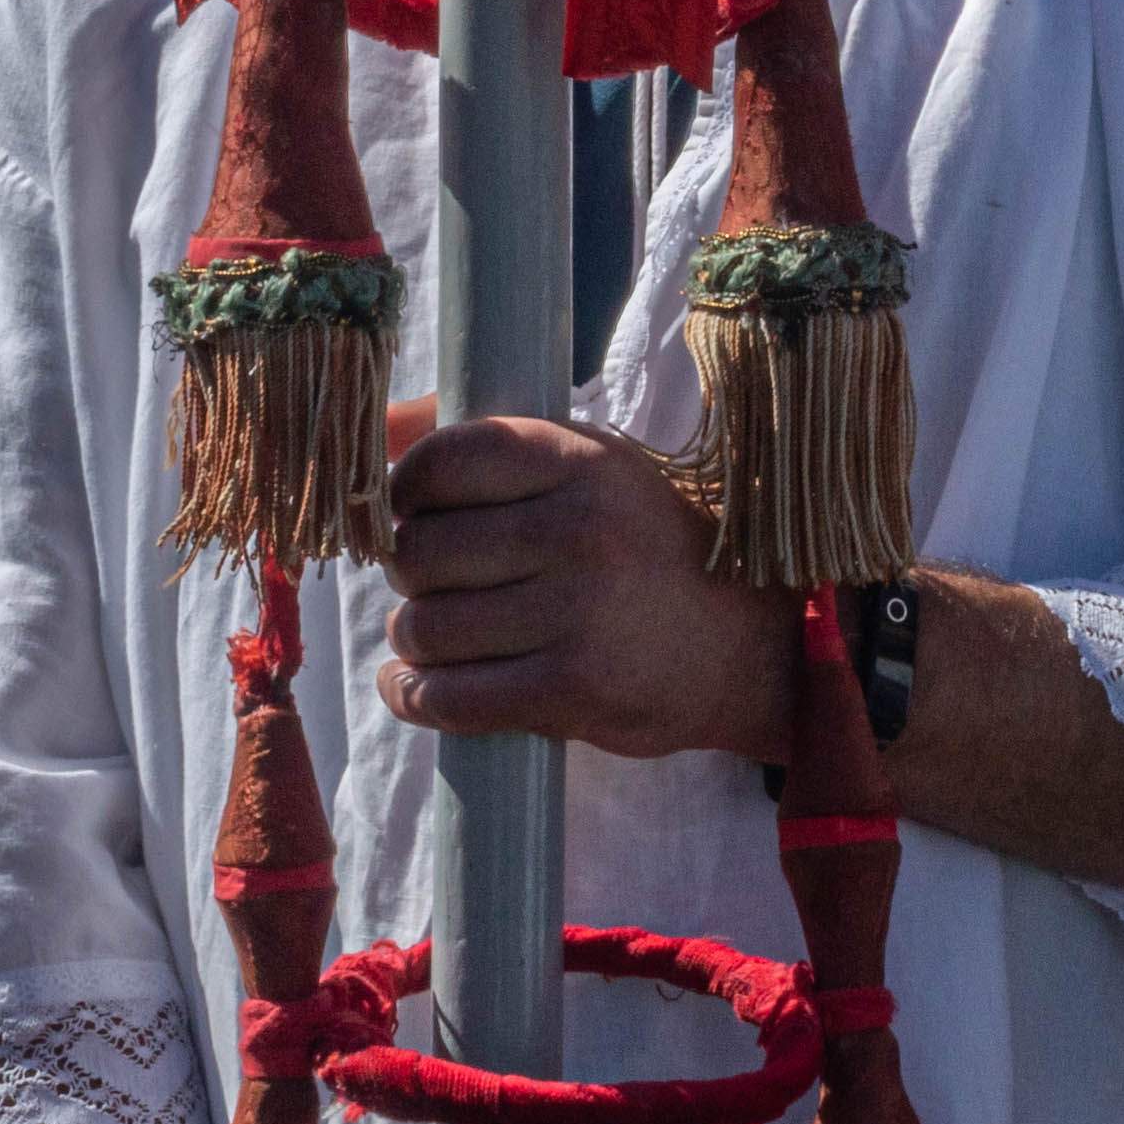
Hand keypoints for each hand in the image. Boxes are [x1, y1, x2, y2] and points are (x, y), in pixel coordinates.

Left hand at [373, 418, 790, 768]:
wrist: (743, 646)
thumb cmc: (644, 548)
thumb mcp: (589, 469)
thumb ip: (486, 444)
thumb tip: (380, 427)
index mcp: (580, 459)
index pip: (442, 463)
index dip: (406, 494)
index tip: (417, 515)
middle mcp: (579, 528)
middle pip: (421, 553)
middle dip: (412, 576)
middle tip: (439, 585)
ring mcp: (577, 611)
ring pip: (424, 628)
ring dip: (415, 641)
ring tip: (443, 637)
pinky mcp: (572, 688)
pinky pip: (448, 697)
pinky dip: (415, 697)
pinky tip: (419, 687)